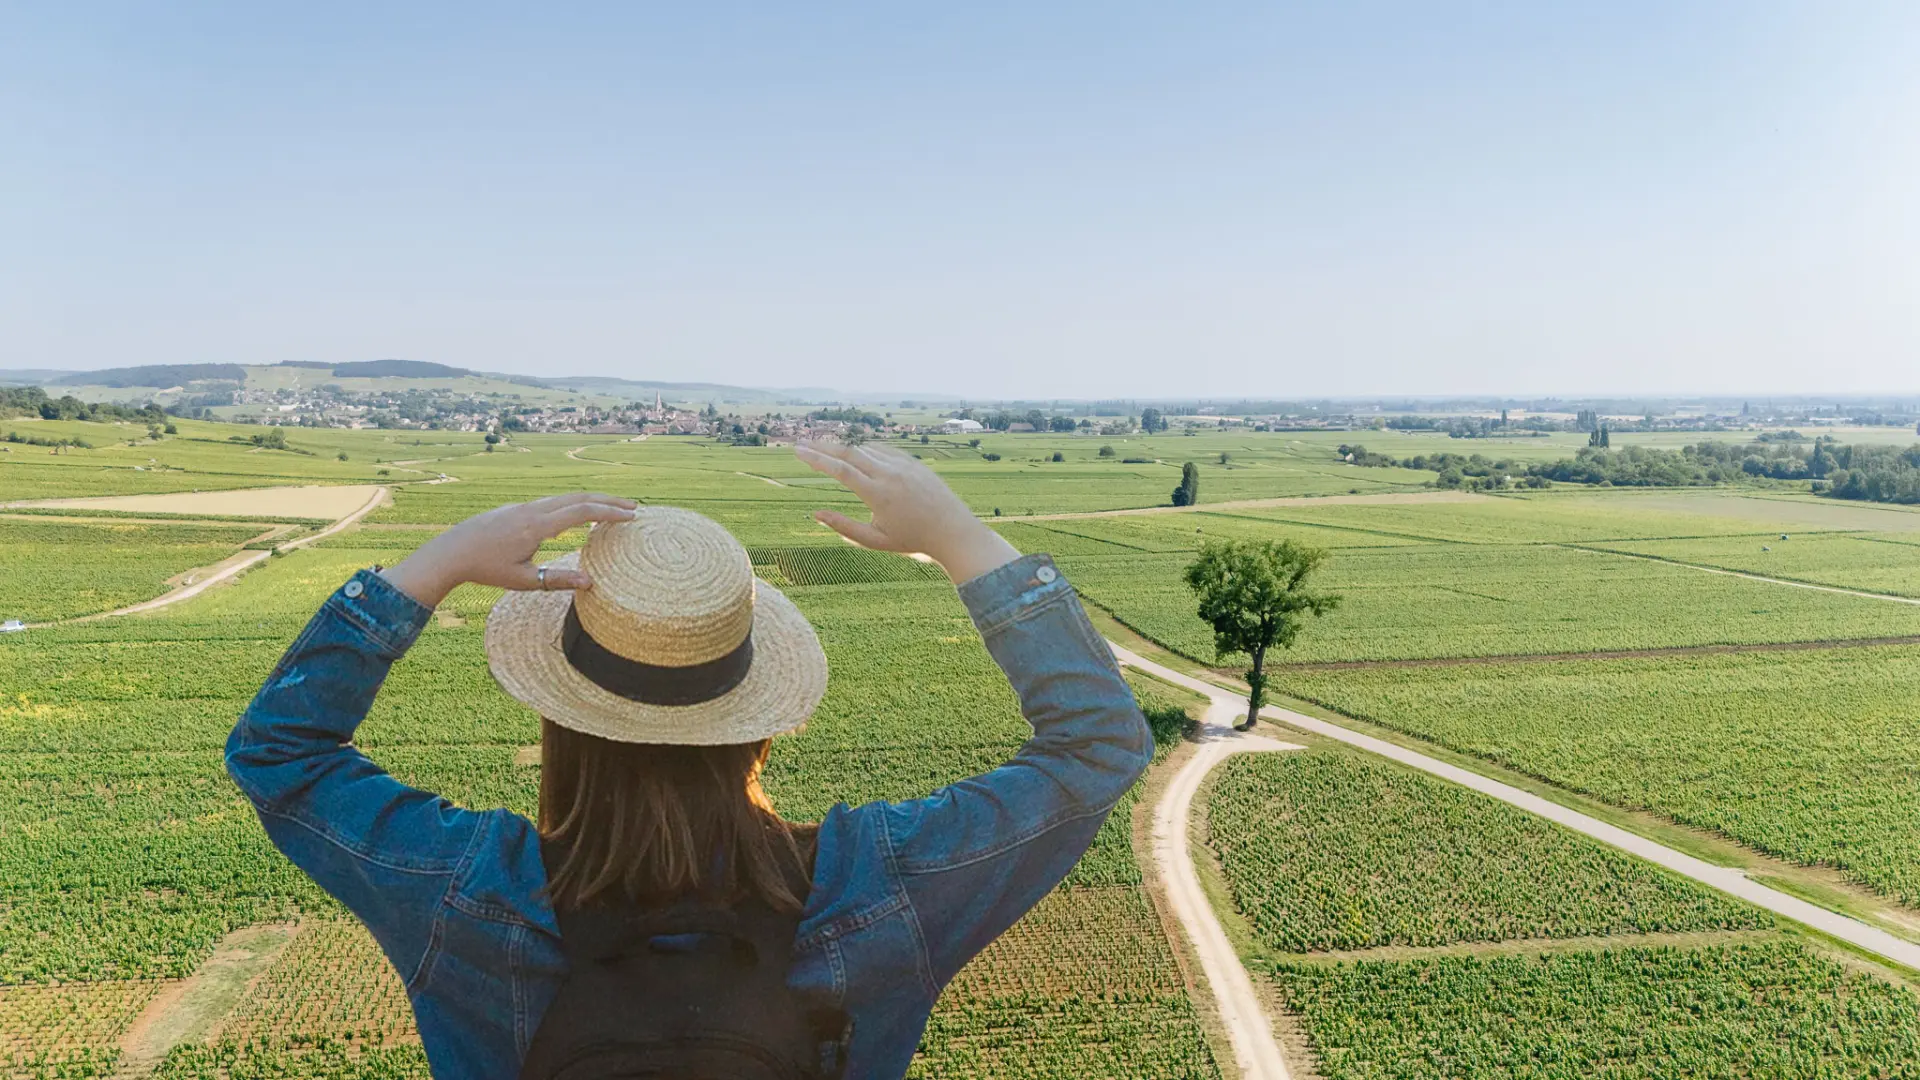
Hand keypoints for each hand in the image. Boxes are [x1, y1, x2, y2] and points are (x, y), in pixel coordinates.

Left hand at [378, 493, 637, 607]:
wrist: (450, 552)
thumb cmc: (485, 569)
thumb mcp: (523, 580)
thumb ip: (558, 580)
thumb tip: (591, 583)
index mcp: (537, 526)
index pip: (582, 512)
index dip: (609, 513)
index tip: (631, 516)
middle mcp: (533, 510)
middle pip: (578, 497)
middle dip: (608, 501)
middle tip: (633, 507)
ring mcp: (523, 506)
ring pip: (564, 497)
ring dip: (591, 500)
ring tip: (611, 508)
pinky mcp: (516, 509)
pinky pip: (551, 502)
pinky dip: (573, 503)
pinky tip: (577, 514)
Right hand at [794, 439, 1018, 582]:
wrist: (953, 531)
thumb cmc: (913, 541)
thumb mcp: (875, 541)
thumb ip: (844, 527)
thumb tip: (816, 514)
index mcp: (878, 494)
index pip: (840, 470)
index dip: (816, 459)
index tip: (798, 451)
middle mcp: (890, 474)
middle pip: (850, 452)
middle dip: (824, 447)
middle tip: (804, 444)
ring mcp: (903, 465)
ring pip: (867, 449)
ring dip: (844, 447)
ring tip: (825, 449)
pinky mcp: (914, 463)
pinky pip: (884, 450)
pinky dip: (866, 449)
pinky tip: (857, 452)